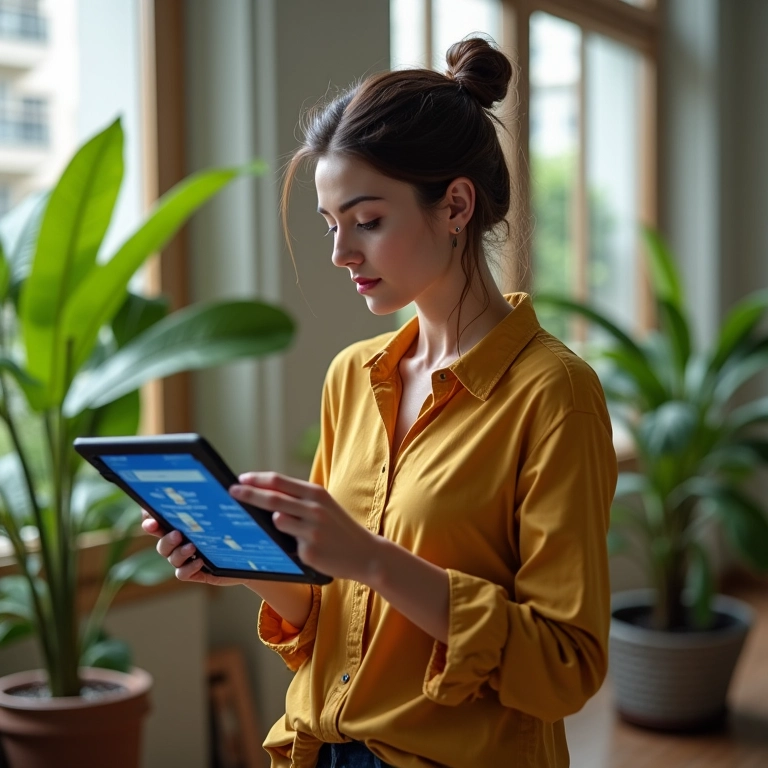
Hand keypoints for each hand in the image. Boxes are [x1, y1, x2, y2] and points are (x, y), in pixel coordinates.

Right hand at [140, 510, 246, 587]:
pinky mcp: (195, 572)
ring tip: (192, 547)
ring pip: (170, 557)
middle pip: (161, 540)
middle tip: (176, 534)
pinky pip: (182, 573)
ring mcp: (187, 558)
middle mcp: (180, 542)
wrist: (250, 556)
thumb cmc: (236, 530)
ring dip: (179, 552)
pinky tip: (200, 561)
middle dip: (163, 537)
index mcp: (183, 523)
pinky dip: (188, 568)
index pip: (159, 518)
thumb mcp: (227, 514)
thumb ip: (219, 502)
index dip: (149, 517)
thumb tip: (224, 484)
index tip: (150, 516)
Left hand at [229, 472, 379, 581]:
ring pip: (277, 519)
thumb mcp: (324, 506)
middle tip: (231, 491)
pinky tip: (297, 547)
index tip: (240, 478)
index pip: (280, 481)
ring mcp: (312, 530)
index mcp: (317, 493)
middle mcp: (315, 509)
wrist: (365, 553)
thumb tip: (264, 494)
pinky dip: (285, 543)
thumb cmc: (338, 527)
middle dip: (248, 494)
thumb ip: (298, 499)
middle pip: (273, 497)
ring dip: (268, 521)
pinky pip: (286, 544)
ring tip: (269, 524)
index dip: (258, 479)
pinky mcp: (309, 551)